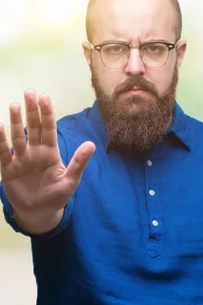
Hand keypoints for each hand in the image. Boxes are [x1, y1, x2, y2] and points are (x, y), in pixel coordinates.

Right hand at [0, 90, 94, 227]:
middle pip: (33, 127)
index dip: (47, 113)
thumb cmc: (57, 195)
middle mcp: (35, 152)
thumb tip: (91, 144)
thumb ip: (79, 162)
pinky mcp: (9, 169)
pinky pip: (3, 153)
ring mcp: (21, 159)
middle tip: (30, 92)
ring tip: (15, 105)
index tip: (45, 97)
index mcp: (51, 152)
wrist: (40, 212)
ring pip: (18, 136)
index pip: (49, 129)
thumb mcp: (71, 180)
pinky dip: (1, 141)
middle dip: (31, 111)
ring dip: (16, 121)